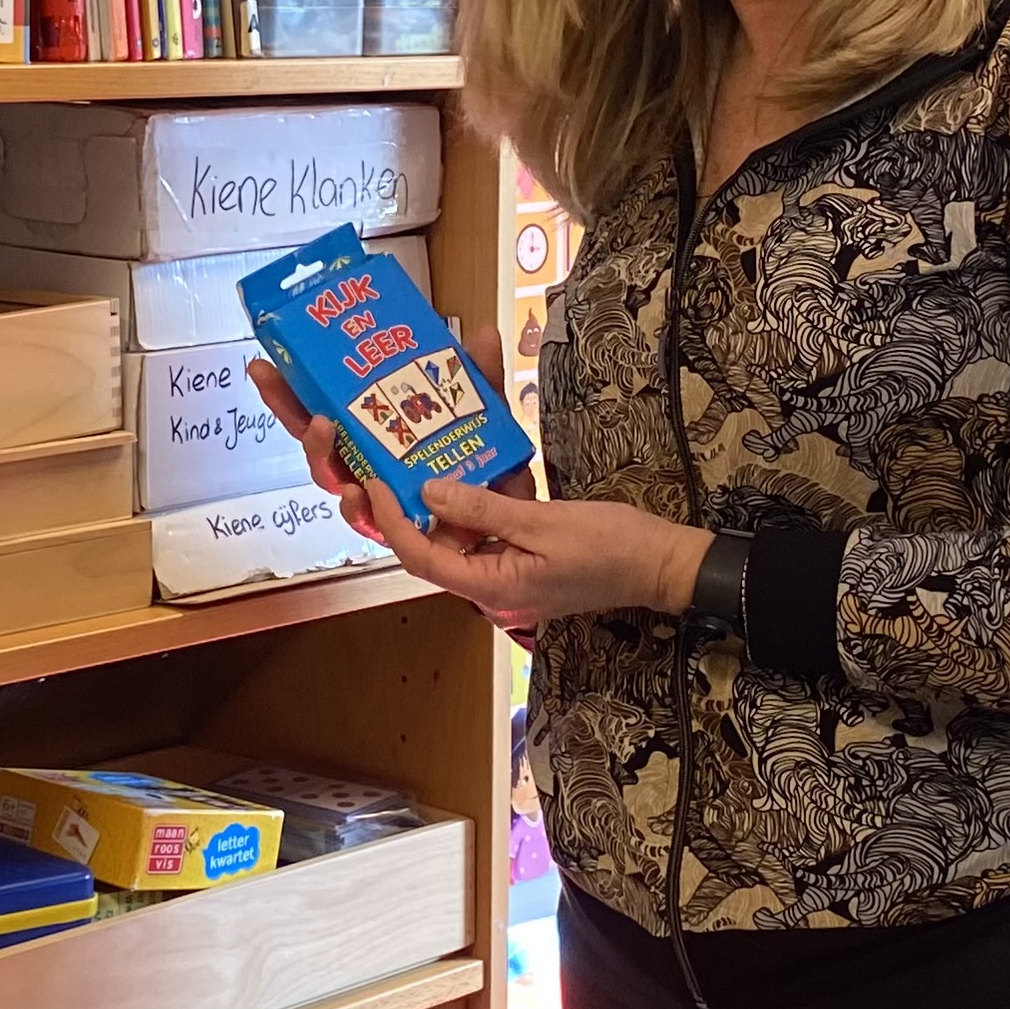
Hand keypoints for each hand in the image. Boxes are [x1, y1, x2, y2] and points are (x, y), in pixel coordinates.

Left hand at [245, 355, 705, 626]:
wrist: (663, 562)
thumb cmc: (612, 549)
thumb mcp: (545, 524)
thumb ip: (483, 507)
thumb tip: (428, 487)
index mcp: (485, 583)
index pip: (416, 552)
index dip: (385, 515)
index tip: (367, 474)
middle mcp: (480, 572)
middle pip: (413, 532)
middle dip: (375, 488)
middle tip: (347, 440)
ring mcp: (495, 555)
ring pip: (438, 513)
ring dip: (412, 473)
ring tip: (379, 429)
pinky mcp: (511, 537)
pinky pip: (472, 505)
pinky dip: (460, 471)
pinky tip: (449, 425)